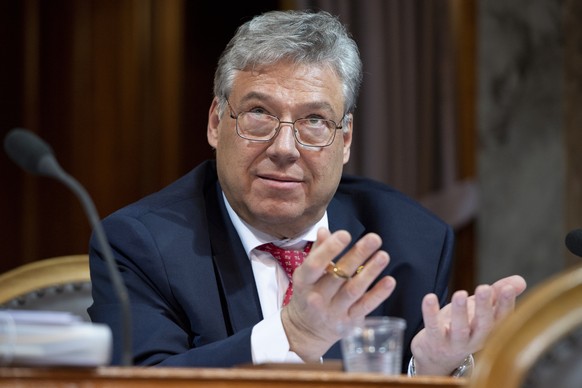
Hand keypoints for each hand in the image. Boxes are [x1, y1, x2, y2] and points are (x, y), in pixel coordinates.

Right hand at [281, 228, 395, 360]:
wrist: (305, 330)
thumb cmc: (308, 294)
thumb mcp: (306, 274)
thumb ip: (317, 252)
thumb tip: (325, 231)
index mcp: (304, 282)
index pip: (315, 265)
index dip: (329, 249)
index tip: (345, 234)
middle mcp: (317, 298)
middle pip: (339, 275)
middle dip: (357, 255)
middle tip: (374, 238)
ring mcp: (334, 312)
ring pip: (354, 290)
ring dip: (370, 272)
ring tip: (383, 256)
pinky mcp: (349, 322)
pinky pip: (365, 307)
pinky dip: (378, 294)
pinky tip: (389, 281)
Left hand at [410, 275, 526, 374]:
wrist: (436, 357)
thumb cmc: (461, 328)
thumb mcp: (479, 311)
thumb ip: (496, 294)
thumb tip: (520, 280)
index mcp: (489, 331)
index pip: (502, 319)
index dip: (506, 304)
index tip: (508, 289)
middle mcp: (475, 339)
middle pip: (483, 325)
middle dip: (484, 307)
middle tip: (484, 288)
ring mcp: (454, 343)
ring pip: (460, 329)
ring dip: (460, 312)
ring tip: (460, 294)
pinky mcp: (435, 341)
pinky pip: (433, 328)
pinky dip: (431, 314)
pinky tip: (430, 298)